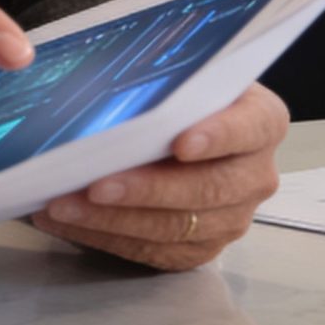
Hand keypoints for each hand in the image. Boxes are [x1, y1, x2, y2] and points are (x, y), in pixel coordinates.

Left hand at [32, 82, 289, 270]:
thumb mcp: (175, 73)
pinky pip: (156, 251)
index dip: (218, 136)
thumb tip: (89, 81)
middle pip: (210, 188)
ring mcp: (233, 216)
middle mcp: (255, 173)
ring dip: (114, 219)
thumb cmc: (174, 91)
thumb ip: (156, 78)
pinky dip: (106, 237)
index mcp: (261, 121)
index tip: (181, 144)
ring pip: (178, 227)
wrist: (181, 126)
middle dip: (147, 189)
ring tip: (63, 205)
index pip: (249, 128)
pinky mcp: (203, 247)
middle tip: (96, 185)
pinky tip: (66, 221)